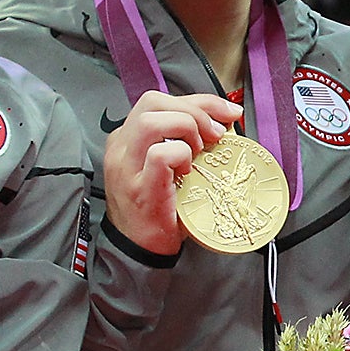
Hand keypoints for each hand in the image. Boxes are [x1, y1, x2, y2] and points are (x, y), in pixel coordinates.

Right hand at [100, 91, 242, 254]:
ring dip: (186, 129)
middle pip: (152, 101)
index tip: (227, 113)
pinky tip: (188, 170)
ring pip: (151, 121)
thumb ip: (183, 141)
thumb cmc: (159, 208)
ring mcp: (127, 167)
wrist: (141, 250)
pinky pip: (160, 154)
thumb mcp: (169, 167)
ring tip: (200, 150)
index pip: (160, 101)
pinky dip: (182, 156)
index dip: (199, 101)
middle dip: (194, 110)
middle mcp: (122, 148)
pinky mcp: (140, 188)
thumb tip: (221, 123)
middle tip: (215, 134)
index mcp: (128, 139)